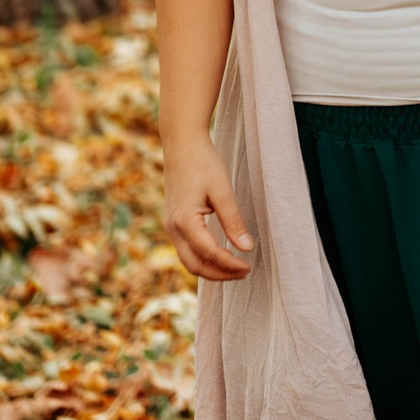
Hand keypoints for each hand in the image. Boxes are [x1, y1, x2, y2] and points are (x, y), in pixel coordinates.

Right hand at [160, 137, 255, 280]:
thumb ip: (234, 220)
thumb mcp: (222, 190)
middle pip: (195, 265)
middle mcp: (173, 228)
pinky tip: (221, 255)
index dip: (230, 264)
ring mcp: (170, 227)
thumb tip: (246, 248)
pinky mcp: (173, 223)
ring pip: (188, 261)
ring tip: (235, 268)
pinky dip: (203, 259)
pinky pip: (186, 250)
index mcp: (184, 220)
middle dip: (220, 274)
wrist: (181, 145)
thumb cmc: (203, 162)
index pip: (209, 253)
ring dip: (211, 269)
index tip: (249, 266)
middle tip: (245, 272)